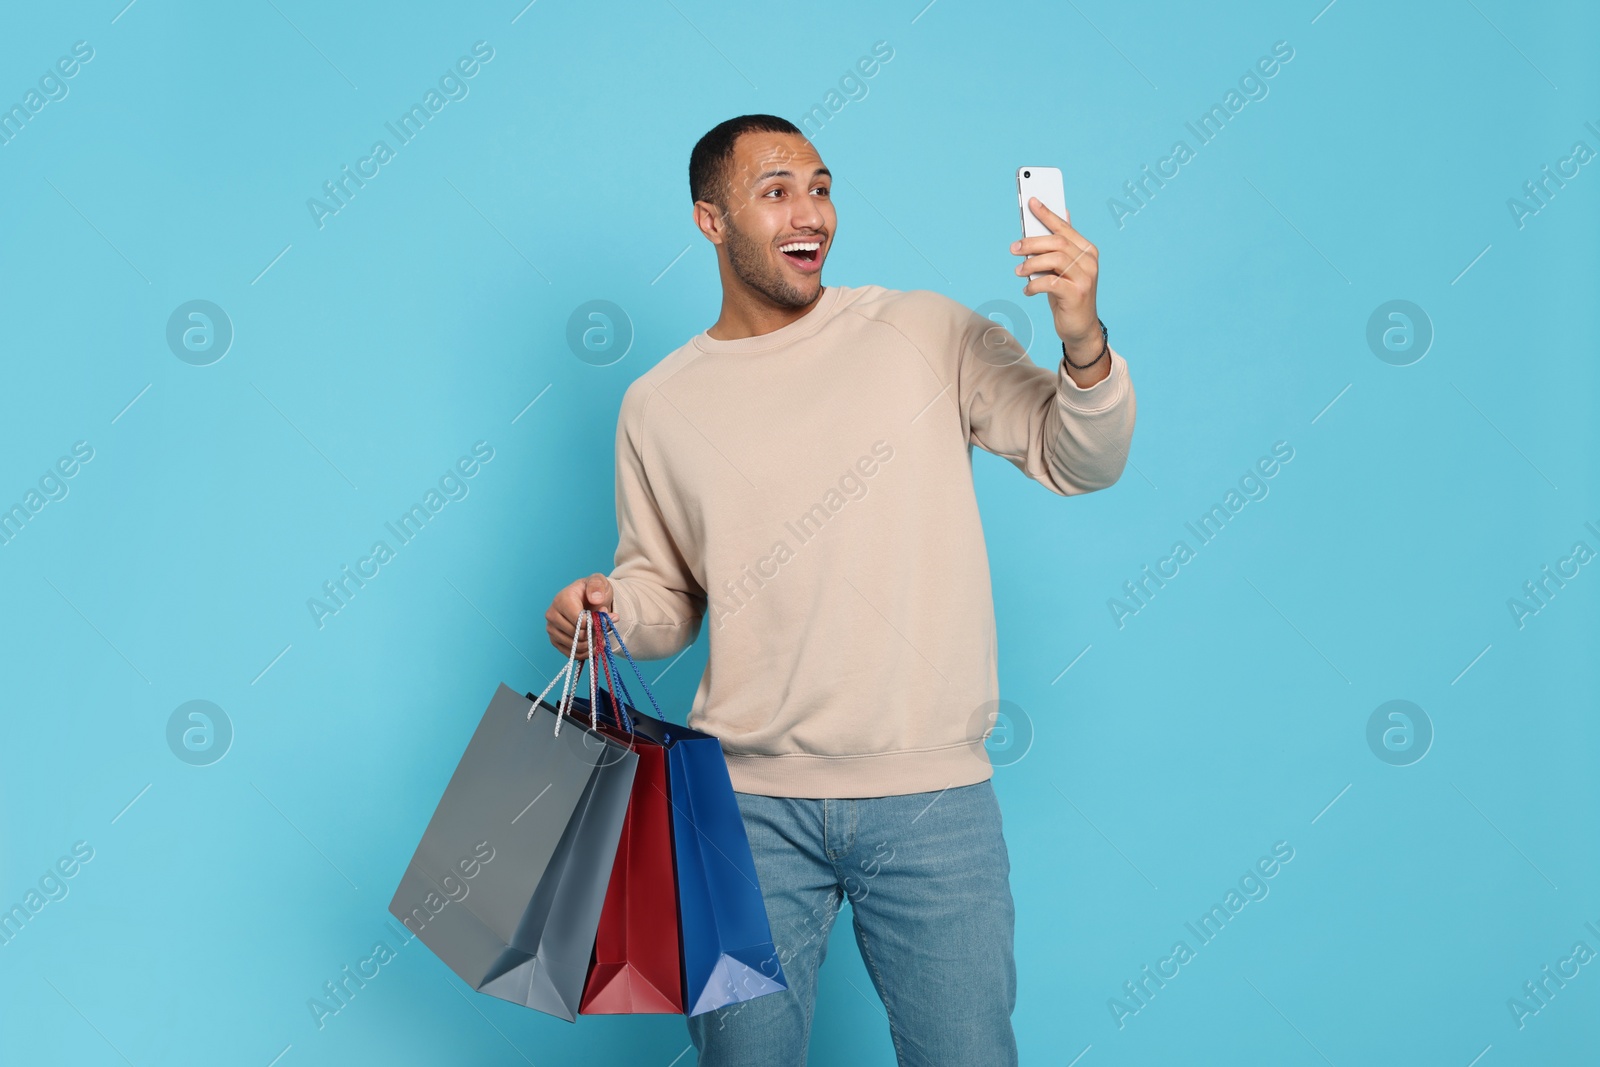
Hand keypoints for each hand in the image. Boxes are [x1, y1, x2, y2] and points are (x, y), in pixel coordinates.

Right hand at [546, 573, 613, 658]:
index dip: (595, 624)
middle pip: (577, 635)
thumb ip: (597, 587)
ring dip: (593, 644)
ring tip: (602, 634)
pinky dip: (587, 652)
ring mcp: (552, 629)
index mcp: (561, 600)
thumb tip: (596, 599)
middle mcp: (552, 615)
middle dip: (596, 634)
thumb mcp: (598, 582)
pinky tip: (595, 643)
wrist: (588, 599)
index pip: (578, 621)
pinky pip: (572, 654)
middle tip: (605, 627)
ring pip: (575, 646)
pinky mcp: (555, 641)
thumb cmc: (592, 590)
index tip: (606, 618)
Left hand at [1010, 196, 1100, 360]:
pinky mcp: (1077, 293)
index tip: (1031, 201)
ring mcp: (1085, 277)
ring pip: (1053, 259)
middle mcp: (1089, 260)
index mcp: (1086, 249)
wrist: (1080, 328)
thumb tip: (1061, 213)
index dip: (1047, 213)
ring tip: (1018, 272)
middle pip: (1056, 242)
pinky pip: (1050, 282)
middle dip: (1031, 242)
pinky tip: (1027, 290)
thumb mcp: (1064, 268)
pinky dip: (1034, 285)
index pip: (1064, 227)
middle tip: (1013, 248)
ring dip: (1030, 264)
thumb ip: (1062, 244)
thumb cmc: (1068, 295)